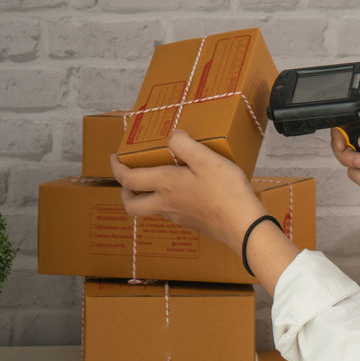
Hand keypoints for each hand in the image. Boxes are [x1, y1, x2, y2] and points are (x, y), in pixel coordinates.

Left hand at [110, 129, 267, 251]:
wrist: (242, 224)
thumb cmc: (226, 192)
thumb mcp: (207, 159)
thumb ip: (185, 145)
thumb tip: (172, 136)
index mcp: (166, 184)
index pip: (128, 178)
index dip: (117, 168)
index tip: (115, 158)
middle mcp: (166, 202)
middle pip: (131, 204)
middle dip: (125, 191)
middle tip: (130, 179)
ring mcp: (178, 215)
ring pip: (151, 210)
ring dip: (146, 197)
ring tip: (158, 183)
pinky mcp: (192, 222)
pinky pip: (171, 213)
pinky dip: (169, 203)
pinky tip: (186, 194)